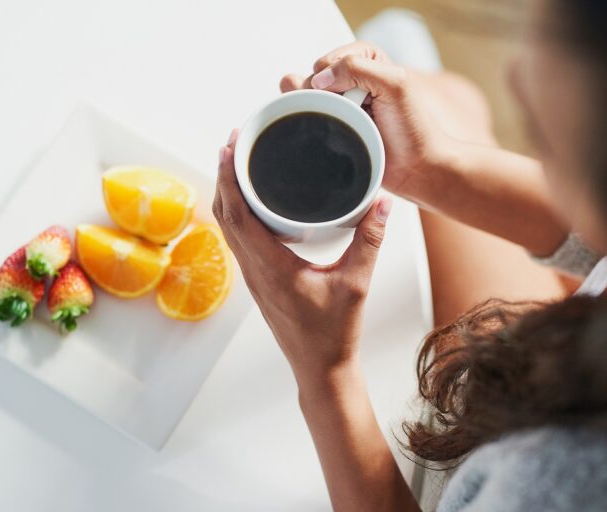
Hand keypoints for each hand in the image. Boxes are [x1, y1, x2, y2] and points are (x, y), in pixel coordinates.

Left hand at [212, 130, 391, 382]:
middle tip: (234, 142)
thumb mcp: (356, 283)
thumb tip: (382, 202)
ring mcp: (253, 276)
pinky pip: (239, 239)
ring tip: (238, 163)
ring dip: (228, 194)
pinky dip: (238, 213)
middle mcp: (253, 269)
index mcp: (270, 267)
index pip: (237, 214)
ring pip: (229, 227)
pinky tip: (252, 202)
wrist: (320, 367)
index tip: (229, 147)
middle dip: (225, 175)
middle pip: (224, 214)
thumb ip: (370, 242)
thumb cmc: (334, 333)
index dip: (229, 177)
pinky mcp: (259, 280)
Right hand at [280, 41, 453, 202]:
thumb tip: (318, 78)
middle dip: (320, 93)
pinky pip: (310, 120)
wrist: (414, 169)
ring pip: (308, 99)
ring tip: (338, 124)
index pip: (331, 59)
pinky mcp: (335, 128)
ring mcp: (342, 107)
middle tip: (344, 111)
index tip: (349, 94)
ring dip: (314, 109)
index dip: (332, 74)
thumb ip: (357, 68)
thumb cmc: (411, 129)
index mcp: (369, 61)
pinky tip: (325, 132)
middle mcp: (353, 82)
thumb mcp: (394, 84)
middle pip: (315, 79)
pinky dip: (311, 123)